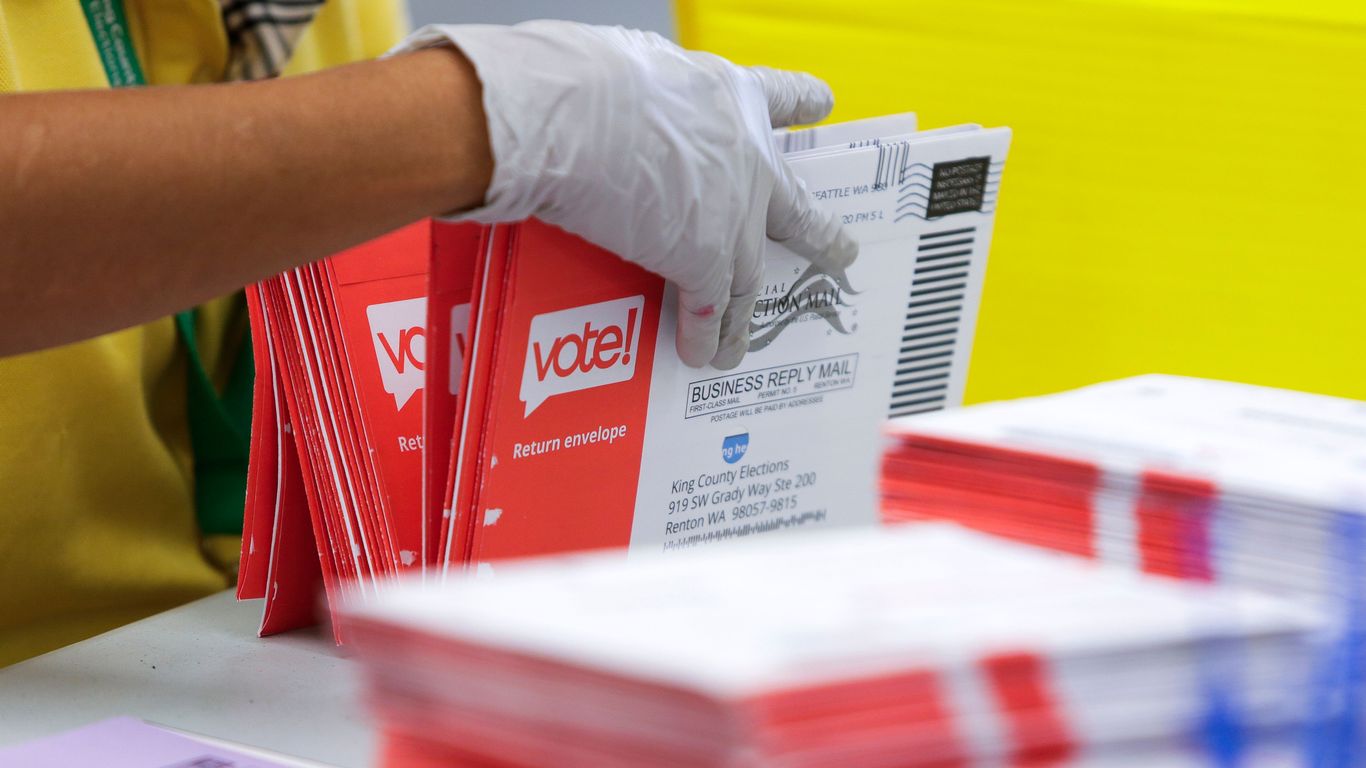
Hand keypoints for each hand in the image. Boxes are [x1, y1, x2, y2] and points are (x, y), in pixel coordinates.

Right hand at [393, 21, 858, 368]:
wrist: (579, 116)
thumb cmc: (588, 80)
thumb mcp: (633, 71)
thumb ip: (647, 101)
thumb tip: (616, 115)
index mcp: (727, 96)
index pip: (776, 95)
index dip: (799, 101)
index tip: (822, 105)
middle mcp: (745, 156)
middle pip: (792, 205)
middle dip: (816, 233)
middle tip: (839, 250)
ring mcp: (732, 215)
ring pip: (751, 275)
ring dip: (748, 314)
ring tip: (747, 340)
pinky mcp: (704, 259)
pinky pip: (711, 308)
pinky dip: (706, 335)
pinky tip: (703, 354)